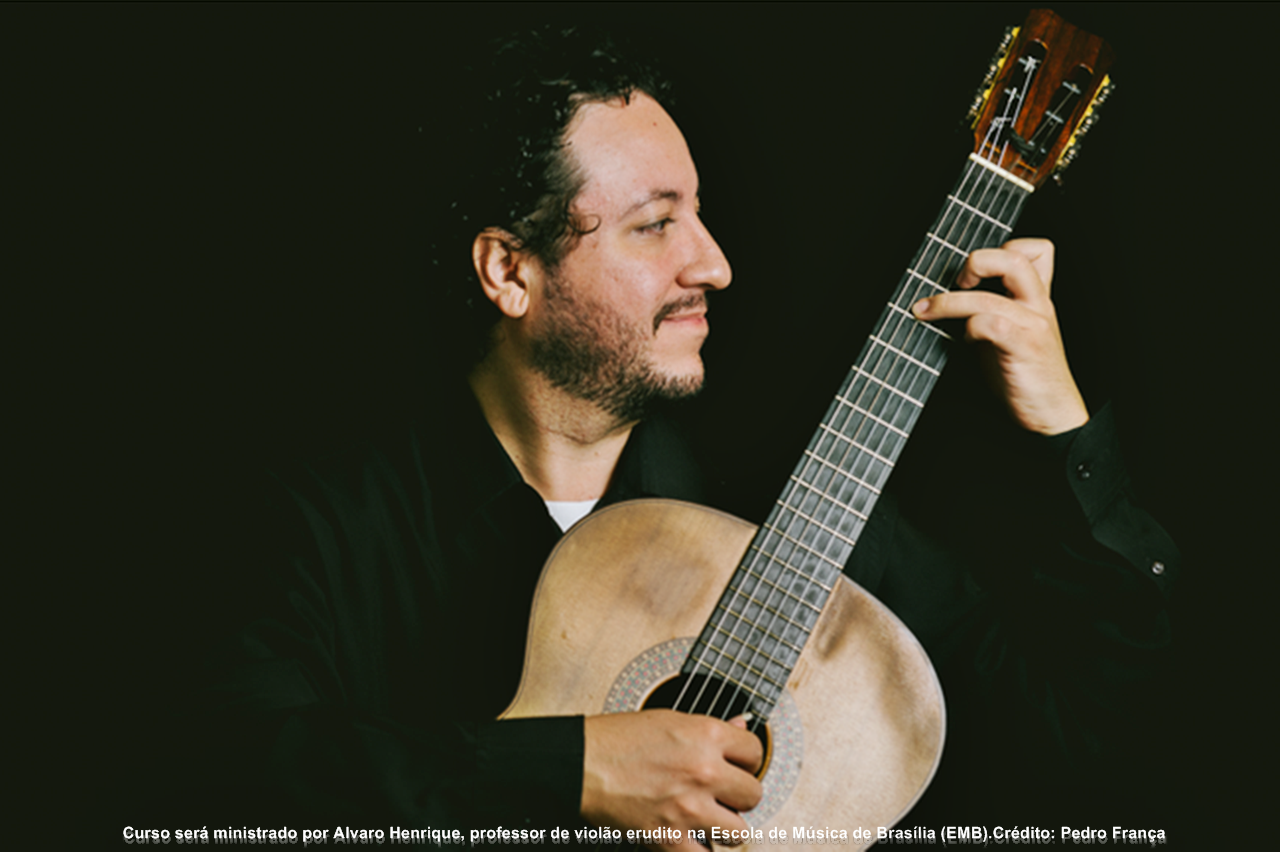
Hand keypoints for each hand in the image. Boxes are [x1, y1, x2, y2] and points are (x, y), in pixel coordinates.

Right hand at [582, 709, 762, 850]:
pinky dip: (700, 851)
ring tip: (708, 819)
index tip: (735, 766)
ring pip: (739, 831)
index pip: (755, 751)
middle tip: (721, 795)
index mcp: (705, 735)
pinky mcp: (669, 838)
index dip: (746, 761)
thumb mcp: (668, 720)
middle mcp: (704, 770)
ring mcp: (689, 807)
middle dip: (738, 796)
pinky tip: (692, 842)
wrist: (580, 764)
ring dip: (725, 828)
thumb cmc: (617, 739)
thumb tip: (742, 725)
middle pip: (753, 795)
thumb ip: (710, 728)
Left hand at [911, 238, 1088, 434]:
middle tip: (957, 282)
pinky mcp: (1023, 347)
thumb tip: (946, 299)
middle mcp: (1037, 305)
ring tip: (926, 311)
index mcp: (1036, 298)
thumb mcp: (1009, 332)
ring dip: (948, 302)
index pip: (1035, 250)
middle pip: (1014, 258)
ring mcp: (1032, 325)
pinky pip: (989, 324)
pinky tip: (966, 342)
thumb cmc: (1025, 375)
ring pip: (988, 295)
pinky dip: (970, 328)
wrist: (1052, 413)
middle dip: (976, 262)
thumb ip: (990, 310)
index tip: (974, 272)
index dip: (1002, 248)